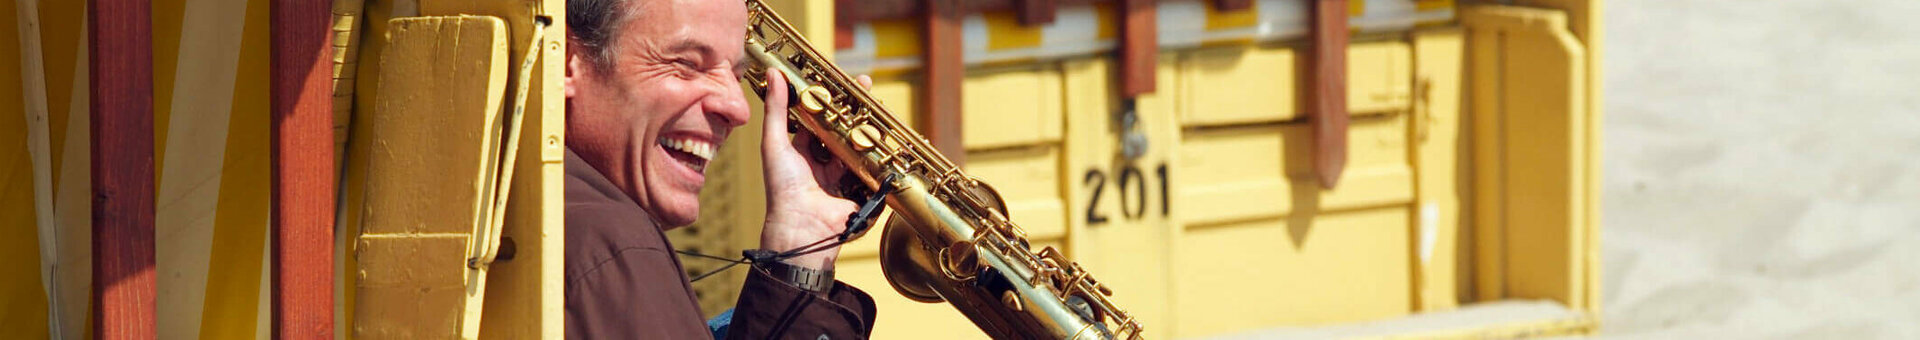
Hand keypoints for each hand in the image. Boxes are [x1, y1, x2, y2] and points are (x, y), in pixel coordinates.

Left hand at [758, 69, 871, 269]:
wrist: (802, 227)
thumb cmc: (782, 187)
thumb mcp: (775, 142)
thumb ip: (776, 109)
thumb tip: (774, 73)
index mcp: (803, 150)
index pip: (819, 117)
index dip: (829, 99)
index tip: (840, 80)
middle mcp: (825, 161)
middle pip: (844, 129)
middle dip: (856, 110)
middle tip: (867, 89)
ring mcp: (845, 175)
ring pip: (861, 146)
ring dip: (870, 129)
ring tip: (878, 108)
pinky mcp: (862, 189)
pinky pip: (874, 168)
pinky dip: (881, 155)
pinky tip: (888, 136)